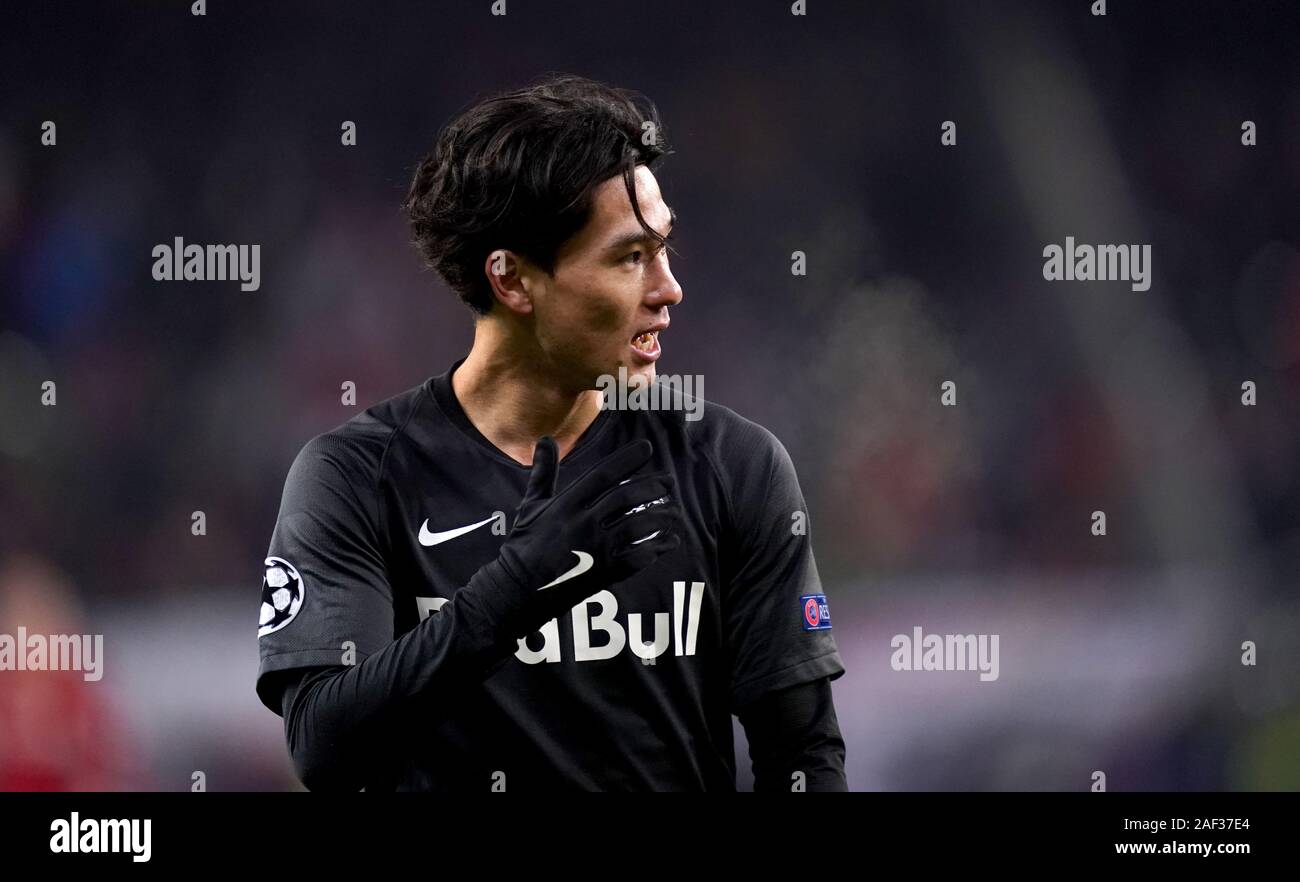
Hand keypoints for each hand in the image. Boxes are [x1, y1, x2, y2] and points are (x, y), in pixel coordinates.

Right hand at [494, 436, 681, 636]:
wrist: (518, 590)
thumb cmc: (524, 543)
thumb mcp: (531, 505)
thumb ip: (544, 472)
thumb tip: (544, 439)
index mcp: (567, 505)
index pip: (603, 475)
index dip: (627, 459)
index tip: (647, 448)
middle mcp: (584, 524)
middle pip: (627, 499)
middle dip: (653, 487)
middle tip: (670, 482)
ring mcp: (596, 550)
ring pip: (638, 527)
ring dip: (661, 517)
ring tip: (674, 511)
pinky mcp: (604, 573)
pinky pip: (638, 558)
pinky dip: (657, 549)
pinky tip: (669, 541)